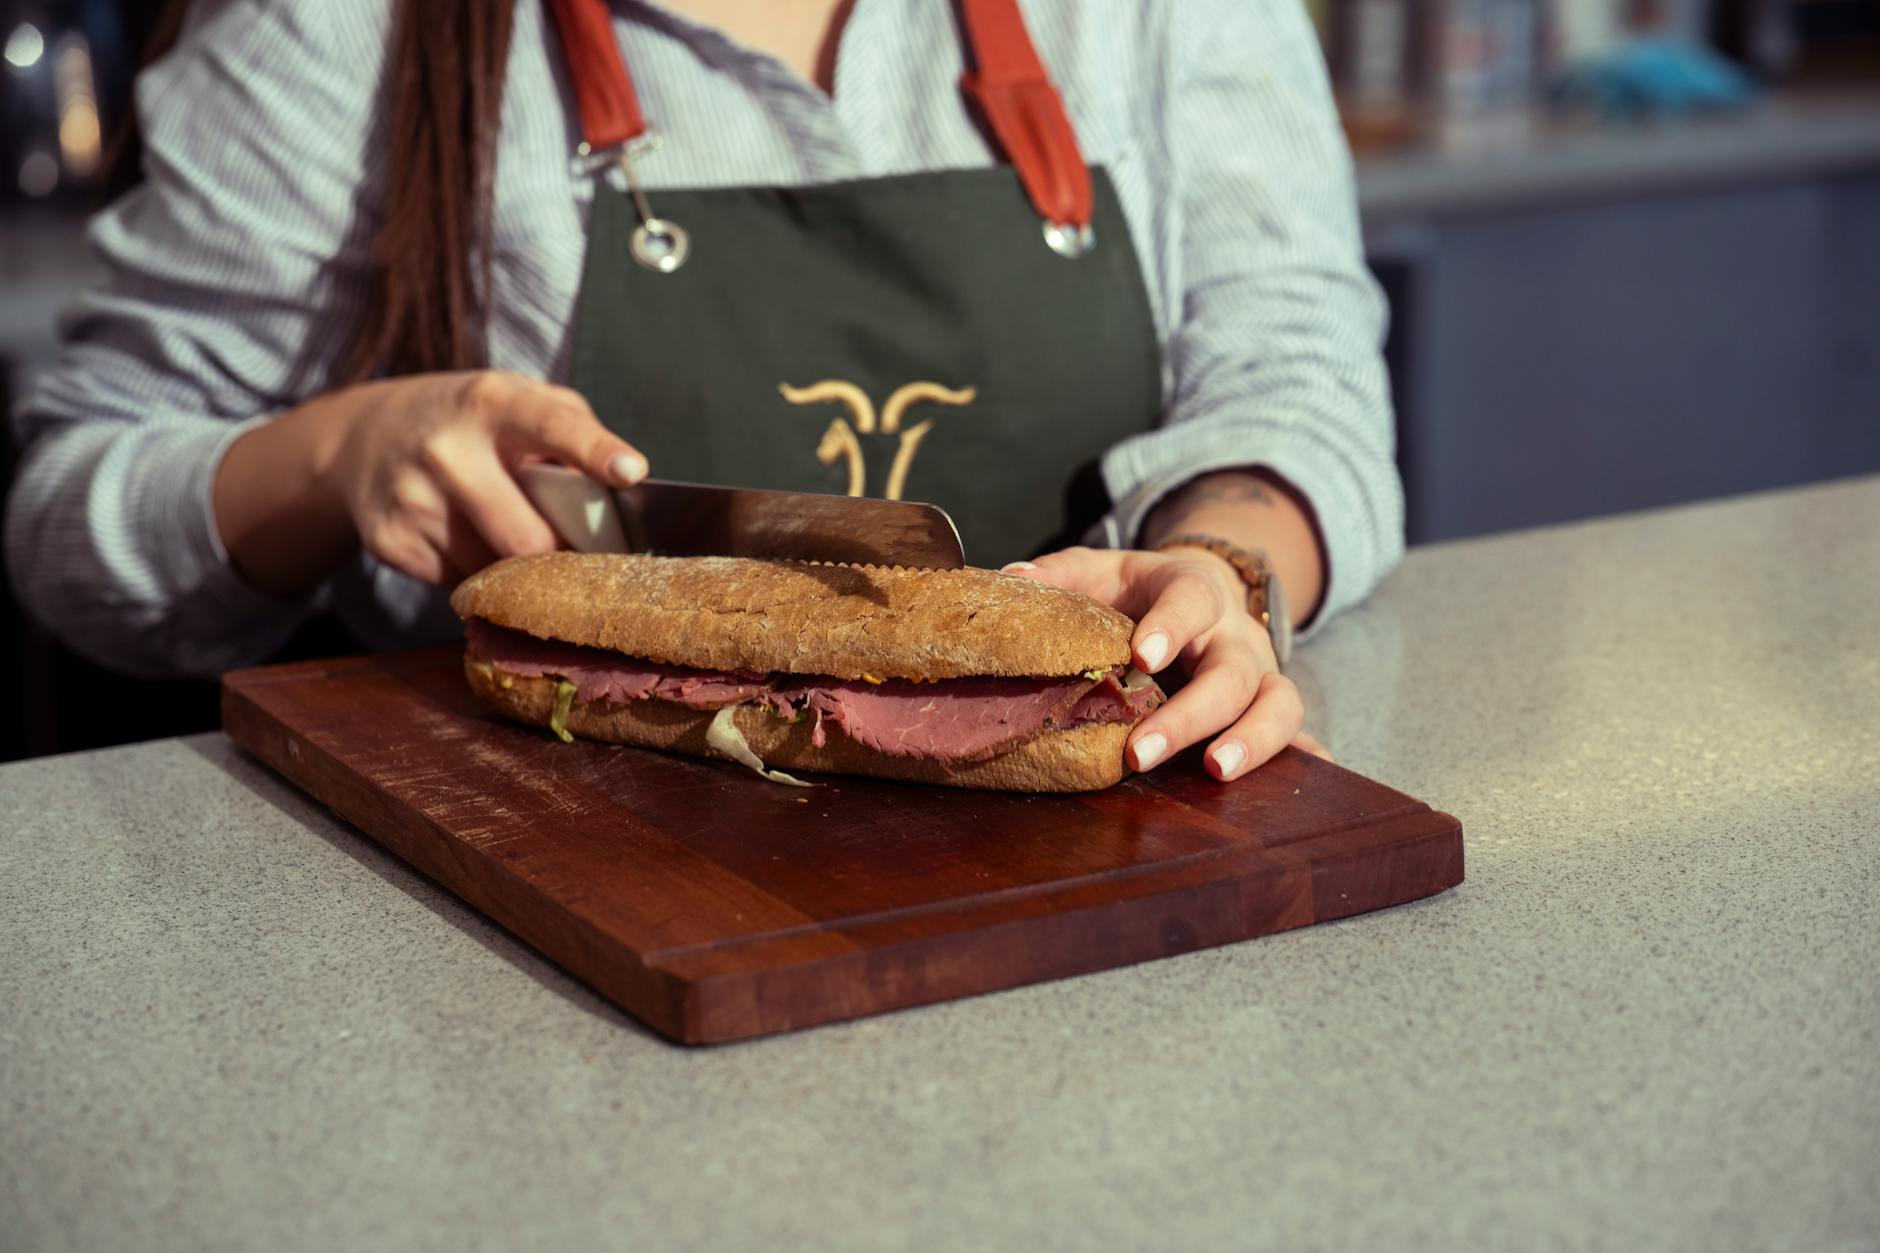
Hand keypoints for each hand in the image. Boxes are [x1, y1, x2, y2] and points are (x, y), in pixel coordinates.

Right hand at [322, 370, 646, 584]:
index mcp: (492, 402)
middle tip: (573, 549)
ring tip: (501, 528)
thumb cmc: (468, 420)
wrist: (362, 437)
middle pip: (529, 538)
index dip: (594, 450)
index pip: (551, 426)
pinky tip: (461, 538)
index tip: (632, 471)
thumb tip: (620, 484)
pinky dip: (475, 572)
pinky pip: (460, 584)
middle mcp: (447, 448)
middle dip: (561, 553)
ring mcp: (412, 498)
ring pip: (496, 572)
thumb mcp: (517, 398)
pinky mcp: (389, 540)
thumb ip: (573, 429)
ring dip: (514, 564)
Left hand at [1005, 547, 1329, 779]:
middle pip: (1231, 673)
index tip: (1141, 656)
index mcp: (1192, 591)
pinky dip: (1308, 764)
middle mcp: (1235, 635)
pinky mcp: (1272, 709)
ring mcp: (1262, 675)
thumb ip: (1057, 576)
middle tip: (1140, 753)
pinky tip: (1302, 787)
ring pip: (1281, 705)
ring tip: (1215, 773)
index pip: (1190, 598)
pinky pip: (1302, 738)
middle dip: (1189, 715)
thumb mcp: (1099, 572)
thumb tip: (1010, 577)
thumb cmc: (1138, 592)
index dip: (1170, 626)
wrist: (1201, 592)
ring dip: (1254, 742)